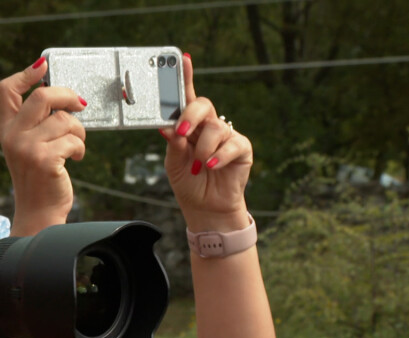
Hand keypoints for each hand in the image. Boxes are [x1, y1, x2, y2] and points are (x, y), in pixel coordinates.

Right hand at [0, 57, 86, 235]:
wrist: (38, 212)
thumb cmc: (39, 177)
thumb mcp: (27, 147)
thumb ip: (35, 123)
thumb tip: (62, 96)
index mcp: (6, 129)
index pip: (6, 90)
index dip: (25, 73)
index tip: (43, 66)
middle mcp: (13, 136)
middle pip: (42, 96)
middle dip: (67, 96)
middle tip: (80, 104)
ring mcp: (27, 148)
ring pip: (64, 120)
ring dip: (78, 131)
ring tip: (76, 145)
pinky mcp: (45, 160)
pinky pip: (73, 140)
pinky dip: (80, 148)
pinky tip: (74, 158)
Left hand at [160, 54, 253, 231]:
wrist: (206, 208)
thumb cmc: (189, 182)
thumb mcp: (173, 163)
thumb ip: (173, 144)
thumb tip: (167, 127)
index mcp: (190, 125)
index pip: (187, 98)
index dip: (185, 77)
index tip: (181, 58)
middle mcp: (209, 126)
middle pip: (203, 105)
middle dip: (190, 116)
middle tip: (181, 132)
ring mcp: (226, 136)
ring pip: (215, 128)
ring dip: (202, 149)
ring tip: (199, 166)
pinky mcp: (241, 148)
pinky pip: (231, 145)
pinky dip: (218, 157)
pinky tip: (210, 166)